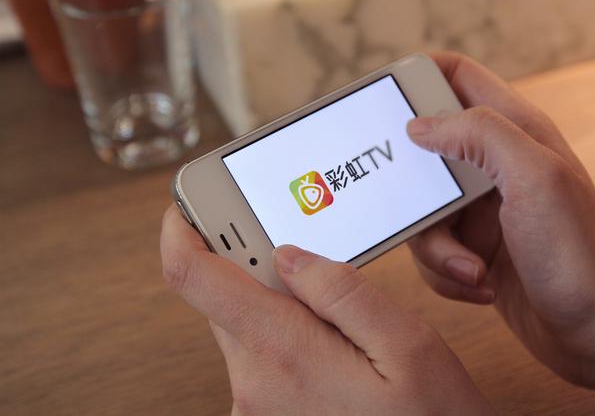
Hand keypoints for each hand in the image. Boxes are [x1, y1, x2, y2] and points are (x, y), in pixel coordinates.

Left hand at [160, 205, 492, 414]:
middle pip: (224, 299)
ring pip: (246, 327)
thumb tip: (289, 255)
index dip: (182, 232)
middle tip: (304, 250)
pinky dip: (286, 335)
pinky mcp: (269, 415)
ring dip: (278, 303)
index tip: (189, 205)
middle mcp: (254, 384)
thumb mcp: (407, 342)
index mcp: (283, 354)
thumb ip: (343, 291)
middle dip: (253, 265)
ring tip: (339, 313)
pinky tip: (333, 343)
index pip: (196, 280)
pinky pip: (263, 357)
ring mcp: (257, 406)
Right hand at [407, 53, 594, 414]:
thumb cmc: (579, 251)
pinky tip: (480, 283)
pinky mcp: (474, 248)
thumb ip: (479, 133)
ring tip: (472, 267)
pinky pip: (433, 251)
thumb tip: (418, 125)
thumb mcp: (533, 176)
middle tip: (410, 205)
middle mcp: (493, 165)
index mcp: (513, 131)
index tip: (381, 100)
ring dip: (436, 246)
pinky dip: (447, 272)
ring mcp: (482, 209)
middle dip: (411, 185)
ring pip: (422, 210)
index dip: (417, 76)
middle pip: (424, 149)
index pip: (456, 76)